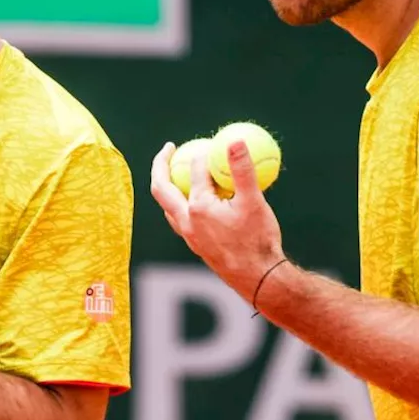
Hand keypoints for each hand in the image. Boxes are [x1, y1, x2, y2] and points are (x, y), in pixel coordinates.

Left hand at [149, 138, 286, 300]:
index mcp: (199, 207)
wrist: (258, 279)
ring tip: (176, 173)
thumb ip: (242, 169)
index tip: (212, 144)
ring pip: (168, 207)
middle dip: (160, 164)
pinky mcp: (195, 245)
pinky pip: (179, 219)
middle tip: (169, 147)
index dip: (203, 154)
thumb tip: (234, 140)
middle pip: (161, 187)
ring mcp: (189, 236)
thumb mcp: (254, 201)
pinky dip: (181, 204)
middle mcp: (187, 221)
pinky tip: (196, 202)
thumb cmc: (257, 240)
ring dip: (167, 187)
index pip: (195, 170)